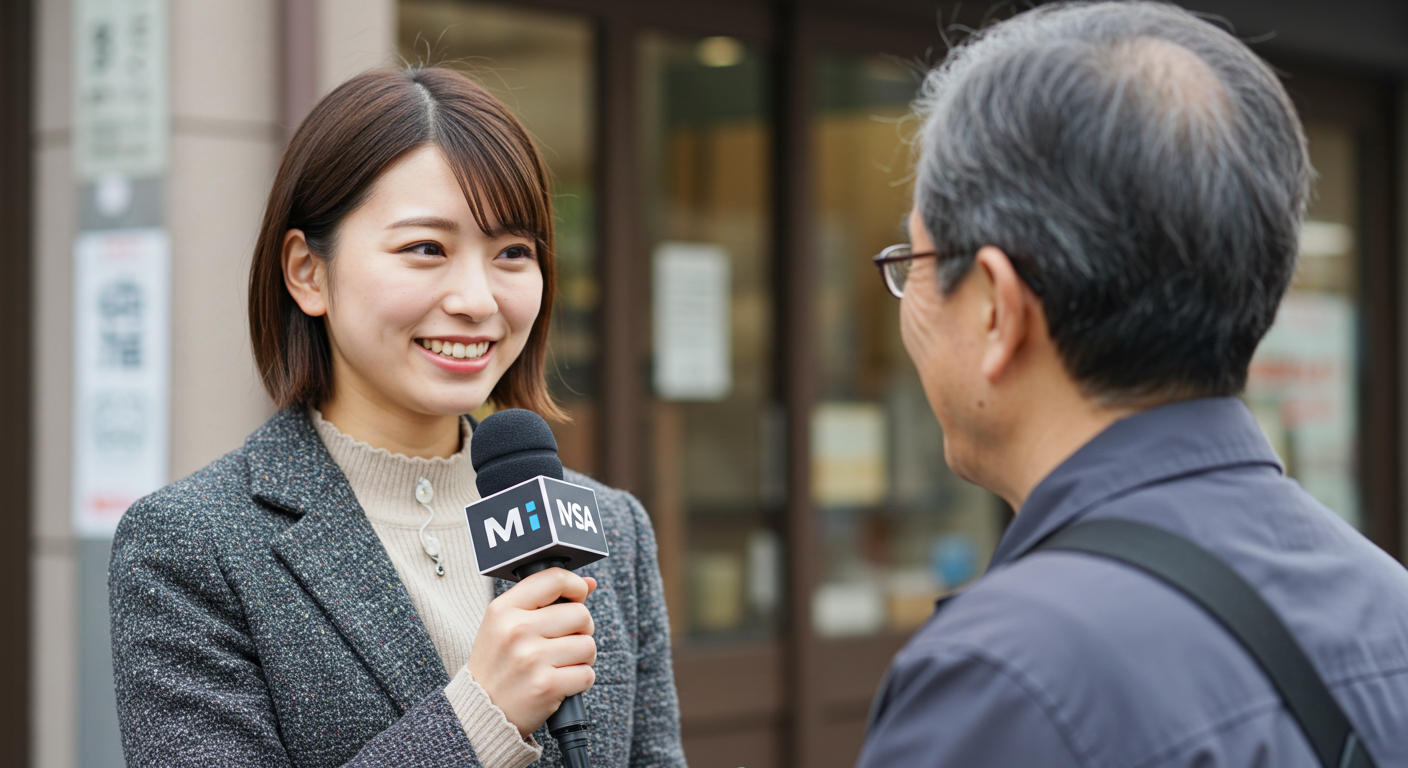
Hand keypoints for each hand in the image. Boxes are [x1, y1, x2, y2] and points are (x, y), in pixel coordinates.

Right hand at [468, 568, 597, 737]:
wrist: (481, 711)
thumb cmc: (498, 664)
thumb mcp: (505, 624)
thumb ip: (544, 600)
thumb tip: (589, 583)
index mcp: (504, 610)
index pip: (554, 579)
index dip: (575, 586)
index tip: (578, 597)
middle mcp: (516, 631)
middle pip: (580, 614)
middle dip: (582, 630)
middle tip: (565, 642)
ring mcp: (531, 659)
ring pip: (588, 645)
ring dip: (582, 658)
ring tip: (560, 664)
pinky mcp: (546, 686)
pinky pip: (587, 674)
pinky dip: (580, 680)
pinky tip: (559, 682)